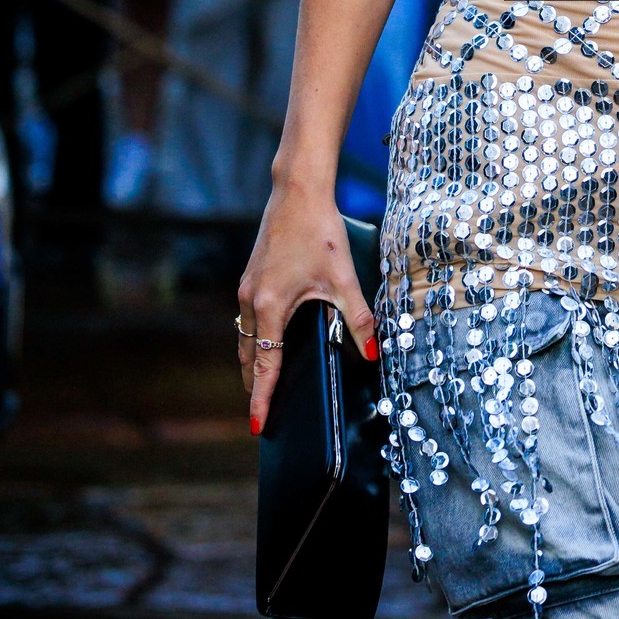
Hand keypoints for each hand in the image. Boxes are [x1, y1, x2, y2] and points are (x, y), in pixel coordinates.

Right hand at [236, 177, 378, 433]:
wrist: (297, 192)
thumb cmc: (319, 231)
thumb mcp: (343, 277)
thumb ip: (358, 318)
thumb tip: (373, 354)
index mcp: (270, 306)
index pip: (265, 365)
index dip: (263, 398)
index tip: (259, 426)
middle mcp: (251, 301)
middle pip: (248, 357)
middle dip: (255, 387)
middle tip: (264, 415)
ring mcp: (246, 288)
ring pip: (244, 339)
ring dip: (253, 363)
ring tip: (264, 387)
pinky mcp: (250, 278)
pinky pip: (247, 321)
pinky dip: (254, 340)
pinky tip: (269, 344)